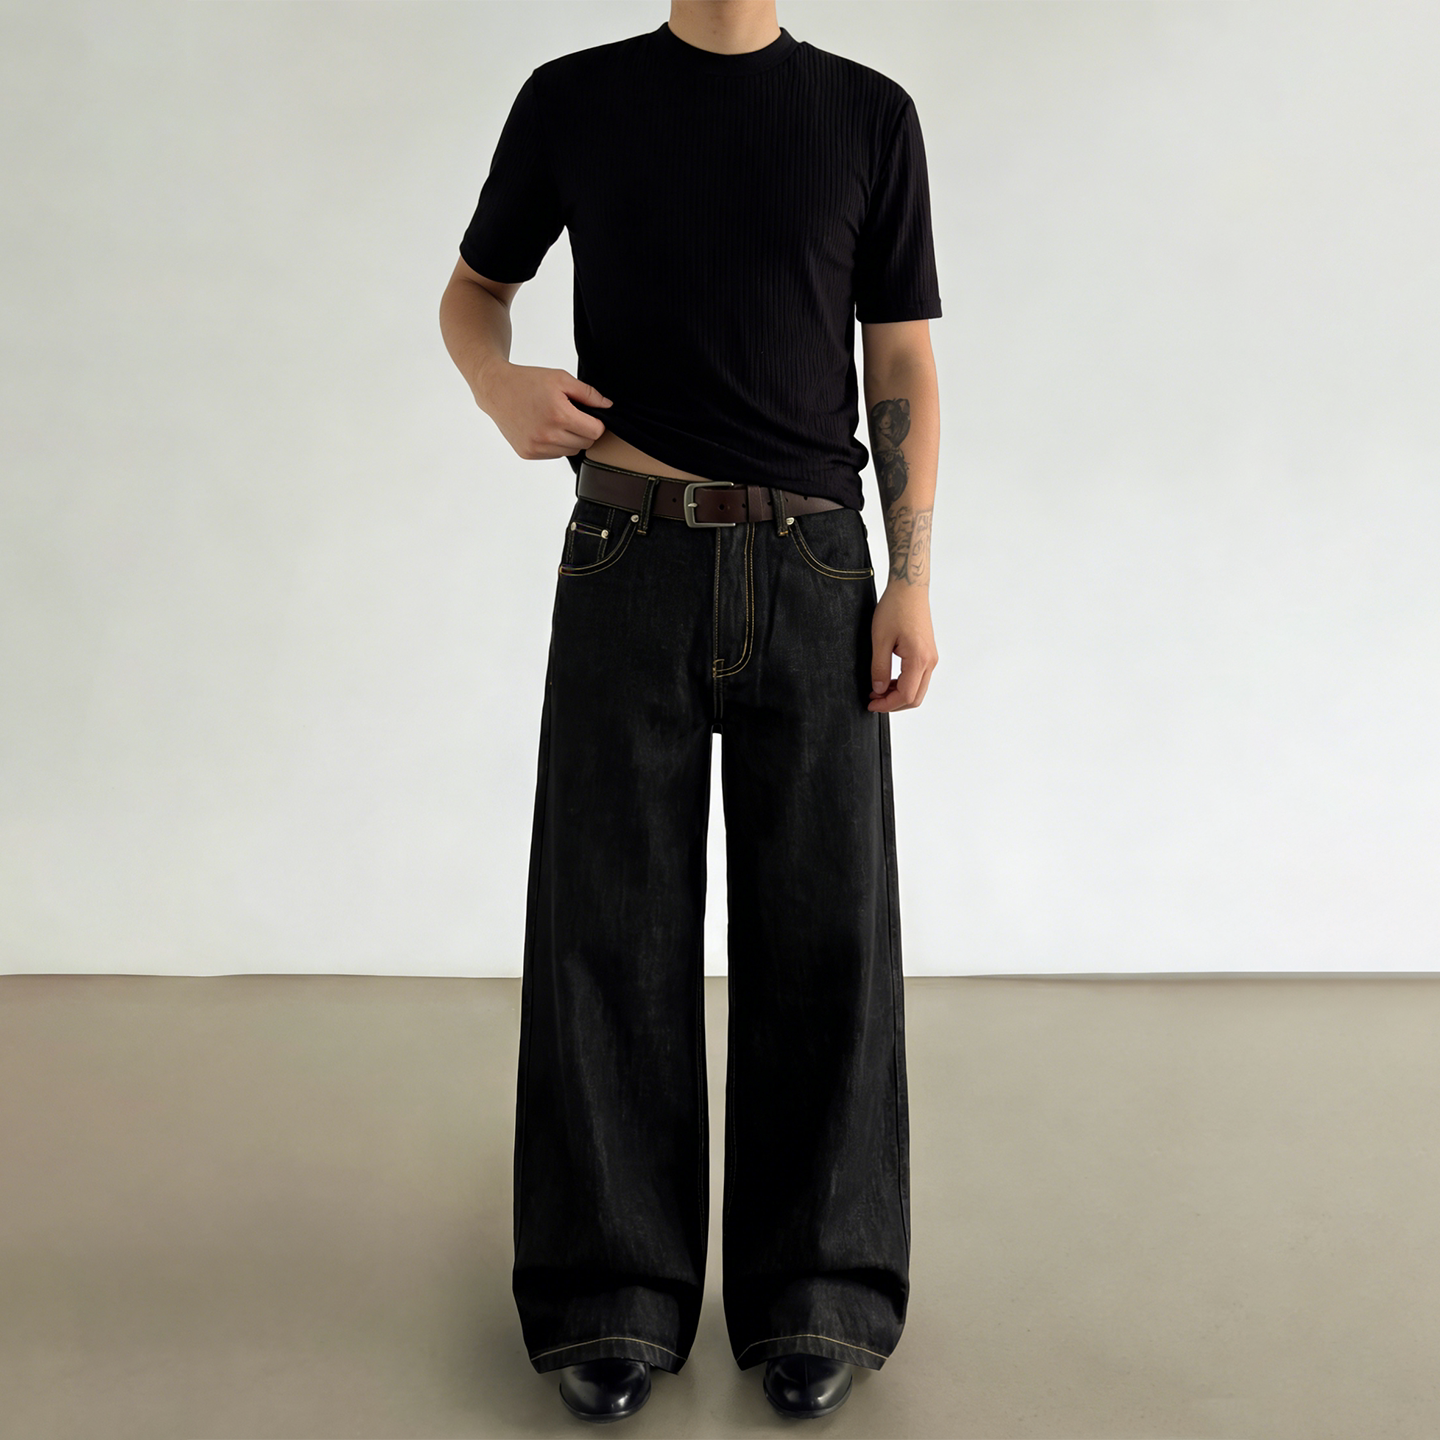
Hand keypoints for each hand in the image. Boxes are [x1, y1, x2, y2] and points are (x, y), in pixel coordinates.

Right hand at [476, 362, 612, 460]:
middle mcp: (548, 435)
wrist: (496, 390)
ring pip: (571, 451)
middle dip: (584, 430)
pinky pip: (555, 454)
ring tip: (556, 420)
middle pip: (585, 444)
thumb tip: (608, 406)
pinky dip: (556, 444)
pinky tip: (544, 428)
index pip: (595, 432)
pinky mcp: (528, 453)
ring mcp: (537, 447)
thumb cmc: (528, 381)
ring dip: (570, 438)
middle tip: (571, 415)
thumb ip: (588, 393)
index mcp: (559, 415)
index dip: (597, 422)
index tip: (590, 415)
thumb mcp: (561, 379)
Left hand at [868, 582, 937, 711]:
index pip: (906, 695)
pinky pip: (919, 678)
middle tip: (873, 700)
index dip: (887, 705)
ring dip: (899, 695)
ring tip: (878, 690)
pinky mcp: (928, 653)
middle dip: (894, 704)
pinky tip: (888, 680)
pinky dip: (904, 684)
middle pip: (915, 698)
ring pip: (918, 689)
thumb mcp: (880, 640)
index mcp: (919, 659)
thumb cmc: (896, 608)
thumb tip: (879, 690)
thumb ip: (879, 668)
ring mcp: (931, 658)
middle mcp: (930, 661)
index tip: (871, 704)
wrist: (909, 589)